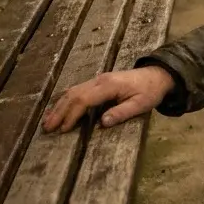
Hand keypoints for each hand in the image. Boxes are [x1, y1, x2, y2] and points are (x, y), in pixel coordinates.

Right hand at [41, 65, 174, 132]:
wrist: (157, 75)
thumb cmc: (150, 91)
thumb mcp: (141, 105)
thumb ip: (122, 113)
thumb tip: (102, 123)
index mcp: (109, 86)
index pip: (84, 100)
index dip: (72, 115)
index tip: (63, 129)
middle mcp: (99, 80)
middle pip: (73, 95)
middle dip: (59, 112)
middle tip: (47, 128)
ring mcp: (97, 79)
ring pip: (72, 91)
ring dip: (59, 106)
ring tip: (47, 121)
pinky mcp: (98, 82)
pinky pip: (77, 90)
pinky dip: (65, 100)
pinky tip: (58, 109)